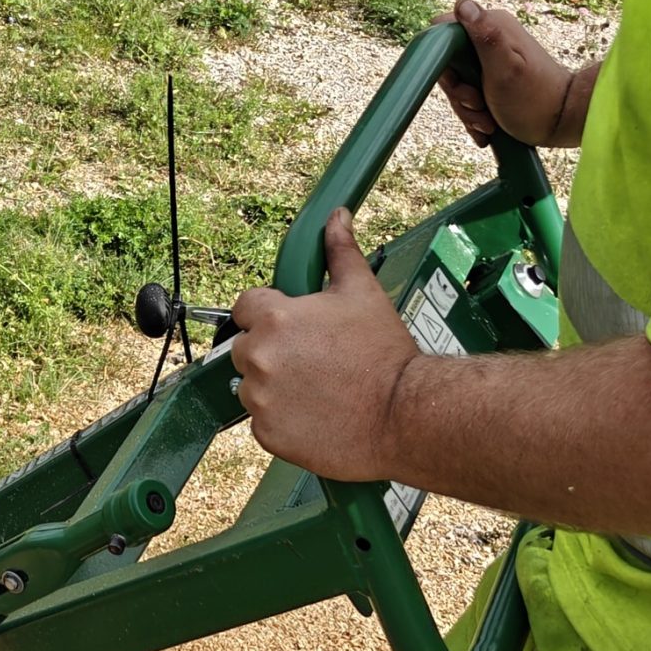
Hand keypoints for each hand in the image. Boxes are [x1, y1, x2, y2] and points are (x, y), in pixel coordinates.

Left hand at [230, 210, 418, 482]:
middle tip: (315, 360)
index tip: (292, 325)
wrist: (404, 414)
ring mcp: (259, 398)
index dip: (269, 313)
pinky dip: (283, 419)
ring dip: (275, 386)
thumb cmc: (385, 352)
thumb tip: (336, 217)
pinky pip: (263, 421)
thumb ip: (340, 252)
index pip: (245, 307)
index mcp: (274, 319)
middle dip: (273, 350)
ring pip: (252, 386)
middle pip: (247, 348)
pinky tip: (317, 413)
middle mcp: (259, 357)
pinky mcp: (266, 433)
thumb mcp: (363, 293)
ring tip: (320, 388)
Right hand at [438, 0, 595, 149]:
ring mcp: (490, 60)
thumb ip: (485, 36)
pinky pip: (467, 96)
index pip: (443, 32)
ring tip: (488, 121)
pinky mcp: (491, 79)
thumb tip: (463, 4)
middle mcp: (489, 38)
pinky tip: (487, 126)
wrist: (561, 123)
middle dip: (458, 93)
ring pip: (456, 84)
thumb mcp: (505, 69)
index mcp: (492, 26)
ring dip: (466, 109)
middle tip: (480, 104)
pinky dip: (473, 115)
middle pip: (447, 64)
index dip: (440, 60)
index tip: (461, 82)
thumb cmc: (534, 98)